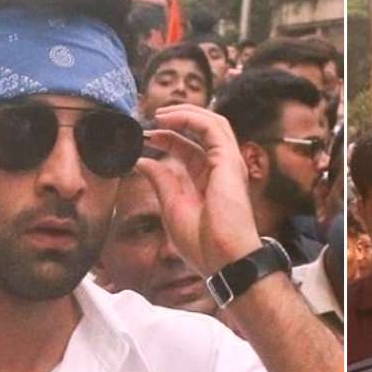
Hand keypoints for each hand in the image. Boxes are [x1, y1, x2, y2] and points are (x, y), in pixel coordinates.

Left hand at [134, 105, 262, 275]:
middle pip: (203, 131)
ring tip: (160, 114)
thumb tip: (143, 161)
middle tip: (152, 117)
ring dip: (185, 113)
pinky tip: (168, 119)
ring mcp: (228, 163)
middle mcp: (221, 169)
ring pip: (212, 122)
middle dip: (178, 119)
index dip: (167, 138)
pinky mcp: (229, 160)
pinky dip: (190, 117)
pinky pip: (212, 127)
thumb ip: (160, 180)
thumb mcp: (172, 206)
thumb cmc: (203, 243)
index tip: (144, 137)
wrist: (222, 258)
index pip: (189, 149)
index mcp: (208, 181)